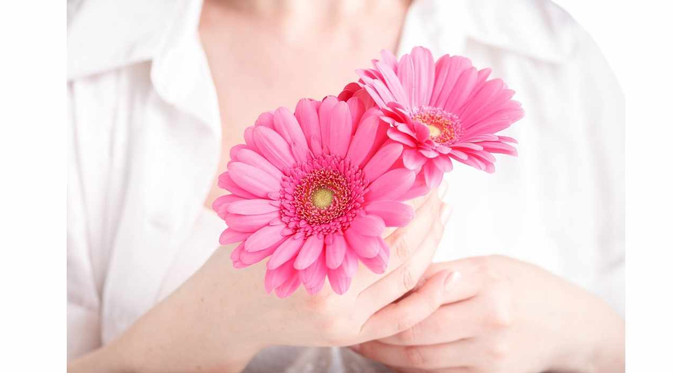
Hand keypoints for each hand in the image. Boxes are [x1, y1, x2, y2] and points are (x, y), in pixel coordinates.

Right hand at [69, 187, 455, 372]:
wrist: (222, 316)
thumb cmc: (240, 256)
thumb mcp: (265, 215)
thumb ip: (306, 183)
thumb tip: (342, 117)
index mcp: (307, 263)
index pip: (376, 223)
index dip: (404, 192)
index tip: (418, 163)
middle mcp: (331, 298)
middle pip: (399, 250)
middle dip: (425, 211)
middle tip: (438, 180)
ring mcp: (344, 322)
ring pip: (406, 280)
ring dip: (433, 241)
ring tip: (443, 208)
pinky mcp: (352, 335)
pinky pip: (403, 319)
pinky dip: (430, 296)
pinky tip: (451, 271)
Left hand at [351, 256, 624, 372]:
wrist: (572, 325)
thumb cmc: (526, 286)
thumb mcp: (490, 265)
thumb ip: (445, 271)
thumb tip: (393, 273)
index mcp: (486, 280)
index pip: (421, 289)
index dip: (384, 295)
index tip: (360, 293)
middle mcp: (490, 318)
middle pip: (414, 330)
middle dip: (376, 331)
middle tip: (351, 326)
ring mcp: (491, 353)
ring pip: (421, 359)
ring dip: (386, 354)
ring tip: (363, 343)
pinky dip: (411, 369)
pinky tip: (394, 358)